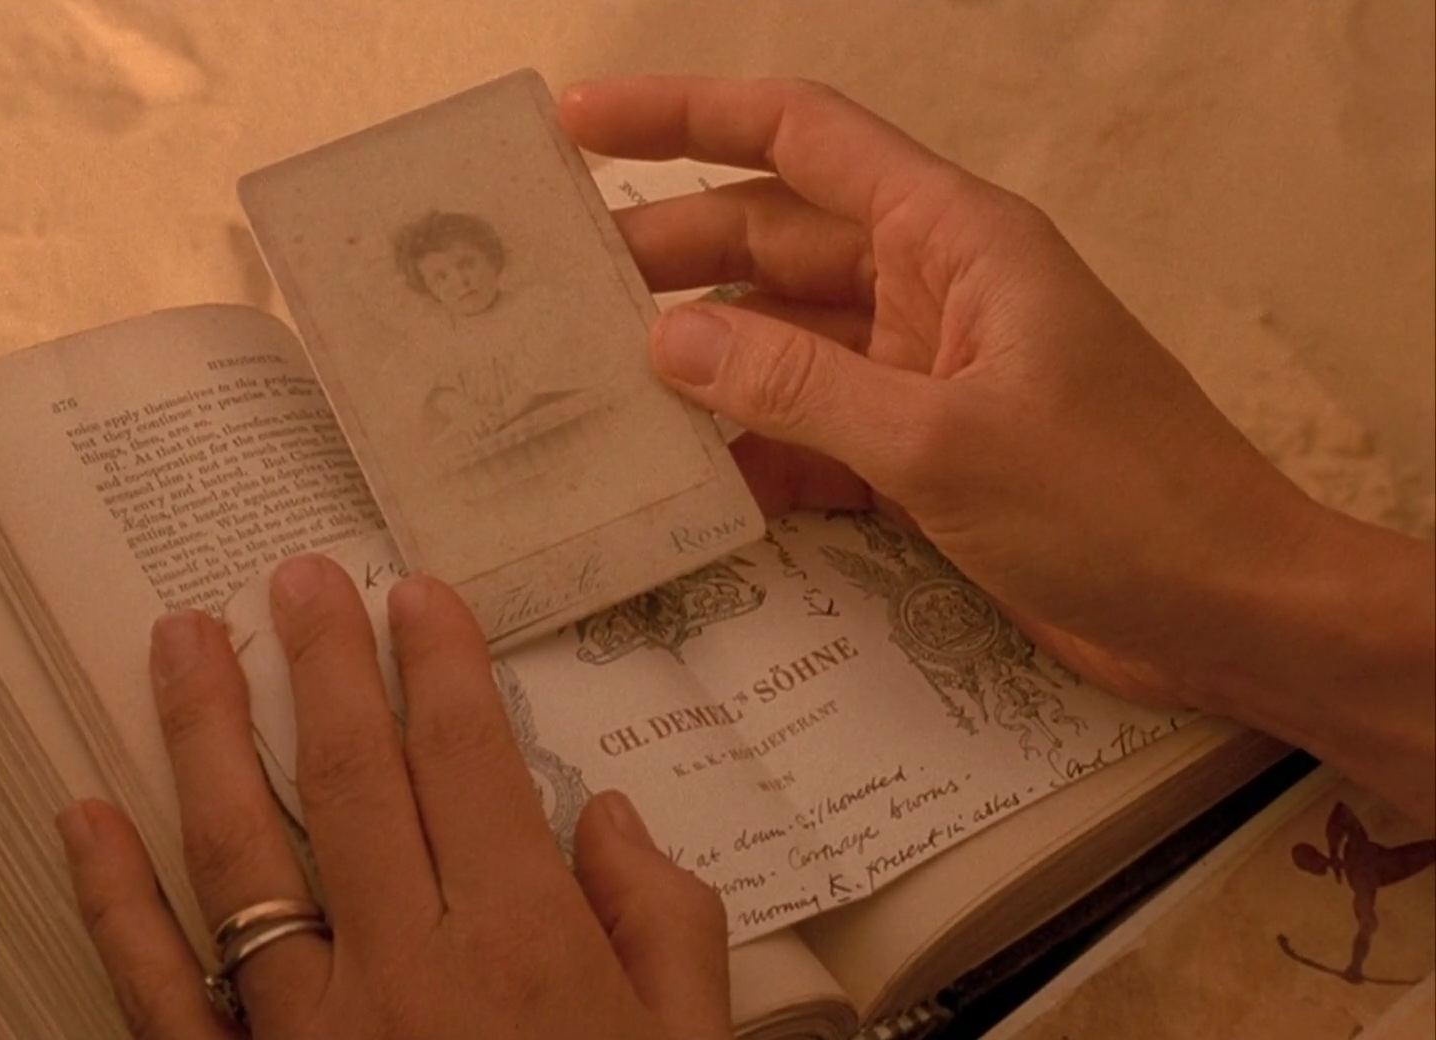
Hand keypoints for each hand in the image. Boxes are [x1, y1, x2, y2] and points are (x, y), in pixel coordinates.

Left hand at [58, 556, 729, 1038]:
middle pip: (351, 784)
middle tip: (296, 576)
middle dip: (324, 667)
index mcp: (523, 950)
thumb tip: (612, 820)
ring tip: (181, 639)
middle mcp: (404, 970)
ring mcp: (306, 1033)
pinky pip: (160, 992)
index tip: (413, 594)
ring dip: (205, 737)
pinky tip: (82, 818)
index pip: (470, 767)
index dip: (442, 668)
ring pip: (241, 857)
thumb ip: (671, 932)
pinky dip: (114, 903)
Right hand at [560, 76, 1434, 826]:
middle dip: (666, 257)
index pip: (800, 139)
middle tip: (549, 292)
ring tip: (587, 387)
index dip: (685, 117)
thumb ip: (796, 388)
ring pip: (782, 345)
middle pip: (771, 244)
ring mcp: (923, 375)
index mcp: (951, 238)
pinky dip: (750, 451)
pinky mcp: (922, 456)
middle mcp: (930, 289)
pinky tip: (678, 479)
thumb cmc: (1115, 499)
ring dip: (699, 363)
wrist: (1227, 611)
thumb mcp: (942, 439)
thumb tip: (666, 343)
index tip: (580, 122)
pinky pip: (811, 431)